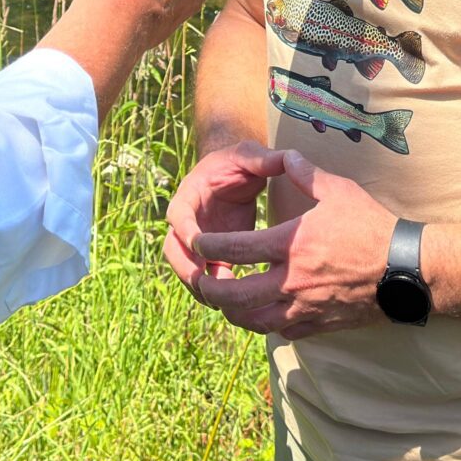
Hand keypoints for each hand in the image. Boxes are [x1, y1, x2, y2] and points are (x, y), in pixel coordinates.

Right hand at [162, 141, 284, 297]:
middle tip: (202, 282)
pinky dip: (214, 291)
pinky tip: (235, 303)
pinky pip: (205, 278)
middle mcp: (186, 221)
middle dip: (184, 267)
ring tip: (220, 300)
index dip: (185, 229)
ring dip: (198, 285)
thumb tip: (287, 158)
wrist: (236, 174)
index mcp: (189, 195)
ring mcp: (195, 242)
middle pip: (172, 249)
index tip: (198, 242)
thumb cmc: (240, 164)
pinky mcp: (209, 256)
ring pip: (186, 269)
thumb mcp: (250, 156)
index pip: (178, 214)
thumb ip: (264, 159)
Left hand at [185, 150, 397, 339]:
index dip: (207, 247)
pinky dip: (268, 324)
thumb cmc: (372, 226)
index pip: (233, 249)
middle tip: (202, 279)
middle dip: (210, 289)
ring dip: (234, 312)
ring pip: (254, 321)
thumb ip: (305, 172)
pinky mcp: (319, 324)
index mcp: (289, 244)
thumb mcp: (337, 191)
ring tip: (226, 302)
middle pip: (234, 295)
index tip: (197, 243)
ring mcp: (304, 307)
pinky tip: (265, 314)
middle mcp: (290, 281)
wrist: (405, 269)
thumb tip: (286, 155)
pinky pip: (283, 332)